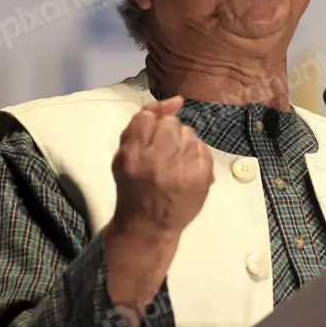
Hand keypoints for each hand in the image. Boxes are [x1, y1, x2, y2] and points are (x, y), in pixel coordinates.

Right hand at [105, 95, 213, 310]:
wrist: (149, 226)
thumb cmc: (132, 189)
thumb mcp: (122, 158)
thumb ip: (139, 127)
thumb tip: (175, 100)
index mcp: (131, 156)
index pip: (146, 117)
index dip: (151, 122)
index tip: (153, 133)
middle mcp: (156, 160)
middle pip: (170, 123)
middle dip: (168, 133)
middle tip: (164, 152)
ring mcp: (181, 170)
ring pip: (189, 133)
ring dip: (183, 143)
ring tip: (175, 162)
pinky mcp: (200, 178)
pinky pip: (203, 148)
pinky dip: (196, 154)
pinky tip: (187, 168)